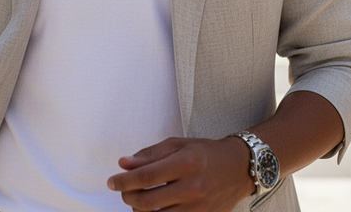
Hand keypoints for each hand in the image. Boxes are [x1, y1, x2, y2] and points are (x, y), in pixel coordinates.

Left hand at [107, 136, 254, 211]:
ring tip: (137, 198)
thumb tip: (123, 163)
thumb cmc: (205, 152)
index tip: (112, 181)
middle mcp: (192, 187)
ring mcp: (198, 208)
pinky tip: (152, 209)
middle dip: (127, 197)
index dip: (124, 181)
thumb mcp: (178, 144)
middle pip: (146, 202)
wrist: (238, 168)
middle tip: (123, 190)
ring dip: (139, 210)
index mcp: (185, 163)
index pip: (145, 177)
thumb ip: (149, 154)